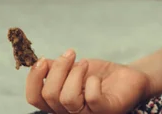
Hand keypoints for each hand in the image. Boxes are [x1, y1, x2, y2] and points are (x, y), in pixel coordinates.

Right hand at [26, 49, 149, 113]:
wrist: (128, 77)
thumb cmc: (100, 75)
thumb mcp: (74, 68)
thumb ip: (55, 68)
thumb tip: (39, 62)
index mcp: (58, 103)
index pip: (34, 98)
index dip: (33, 78)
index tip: (43, 59)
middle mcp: (70, 112)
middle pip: (49, 95)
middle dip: (58, 68)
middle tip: (71, 54)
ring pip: (67, 99)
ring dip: (75, 73)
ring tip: (86, 63)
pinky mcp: (106, 110)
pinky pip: (92, 99)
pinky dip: (93, 82)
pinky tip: (97, 77)